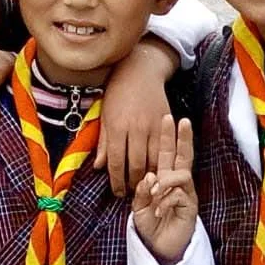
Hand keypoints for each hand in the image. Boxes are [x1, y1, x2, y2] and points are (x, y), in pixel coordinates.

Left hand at [96, 38, 180, 195]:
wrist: (140, 71)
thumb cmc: (117, 92)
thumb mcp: (105, 115)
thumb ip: (103, 142)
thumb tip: (99, 166)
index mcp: (117, 126)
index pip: (116, 162)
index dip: (116, 181)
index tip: (116, 192)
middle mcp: (136, 128)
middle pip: (137, 165)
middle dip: (133, 183)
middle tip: (130, 193)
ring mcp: (153, 126)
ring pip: (154, 160)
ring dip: (149, 177)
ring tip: (144, 186)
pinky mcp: (165, 124)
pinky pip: (165, 150)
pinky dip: (162, 163)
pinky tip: (157, 170)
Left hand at [132, 116, 198, 264]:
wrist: (159, 249)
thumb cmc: (150, 226)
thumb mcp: (139, 206)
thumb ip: (142, 191)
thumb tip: (150, 176)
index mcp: (164, 179)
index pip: (166, 154)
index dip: (167, 137)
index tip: (167, 118)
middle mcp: (177, 183)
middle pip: (183, 155)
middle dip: (182, 137)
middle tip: (181, 120)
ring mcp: (186, 194)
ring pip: (182, 173)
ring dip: (165, 180)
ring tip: (154, 194)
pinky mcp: (190, 206)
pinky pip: (180, 194)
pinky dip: (166, 200)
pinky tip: (158, 211)